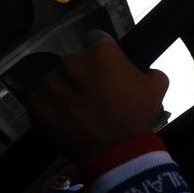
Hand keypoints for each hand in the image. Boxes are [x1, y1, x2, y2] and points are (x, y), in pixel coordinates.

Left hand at [25, 35, 168, 164]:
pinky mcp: (36, 105)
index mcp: (100, 52)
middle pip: (74, 62)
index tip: (104, 69)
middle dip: (82, 75)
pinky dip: (50, 109)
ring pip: (56, 81)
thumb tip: (146, 72)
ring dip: (65, 92)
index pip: (95, 39)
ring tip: (78, 112)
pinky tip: (65, 120)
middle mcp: (71, 61)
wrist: (117, 153)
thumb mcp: (156, 87)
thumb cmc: (137, 117)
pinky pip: (40, 101)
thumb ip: (149, 71)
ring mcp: (51, 83)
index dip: (101, 55)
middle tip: (94, 96)